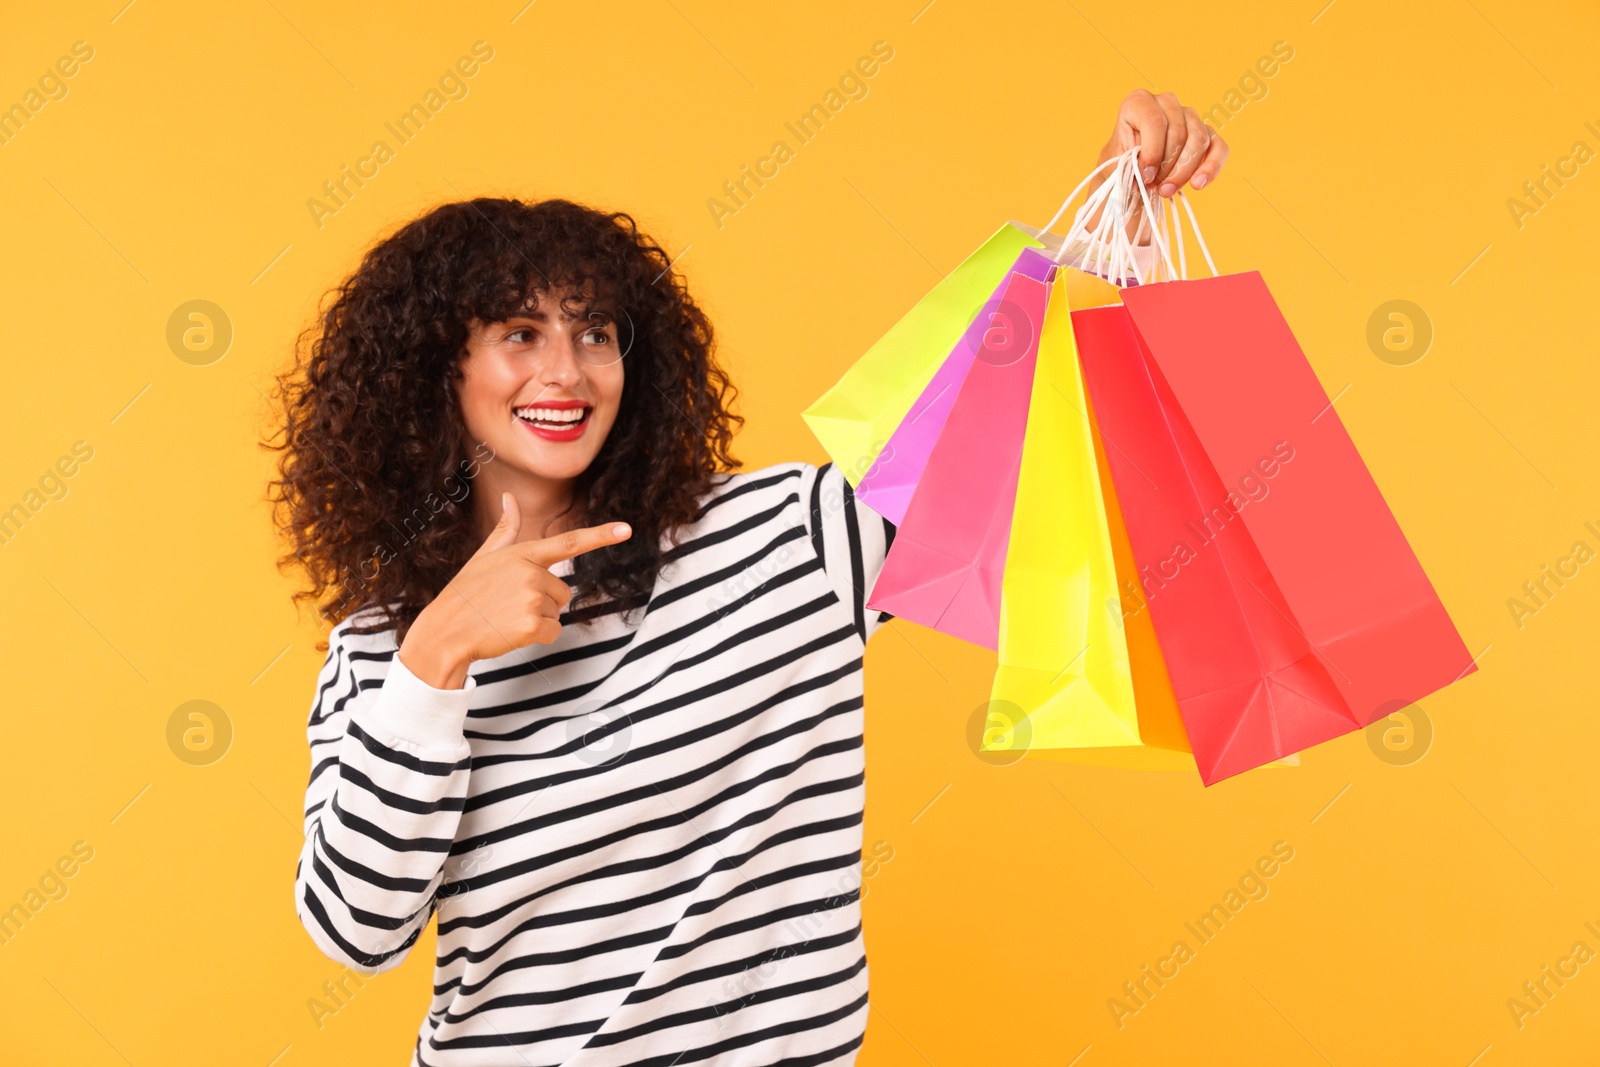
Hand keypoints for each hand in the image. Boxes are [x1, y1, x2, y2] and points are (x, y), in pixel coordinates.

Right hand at [398, 492, 632, 688]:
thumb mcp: (484, 556)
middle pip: (563, 592)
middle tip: (509, 605)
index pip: (568, 542)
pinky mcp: (533, 624)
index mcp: (522, 553)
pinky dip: (537, 637)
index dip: (600, 535)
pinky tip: (511, 632)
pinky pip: (554, 632)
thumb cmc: (466, 594)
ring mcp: (532, 598)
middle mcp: (530, 572)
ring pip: (557, 612)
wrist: (445, 631)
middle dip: (543, 601)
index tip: (627, 529)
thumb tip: (510, 497)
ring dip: (537, 620)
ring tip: (506, 617)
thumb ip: (506, 529)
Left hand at [1098, 88, 1228, 196]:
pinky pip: (1219, 147)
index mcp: (1139, 102)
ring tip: (1167, 191)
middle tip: (1154, 188)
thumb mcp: (1117, 163)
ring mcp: (1189, 116)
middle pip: (1178, 133)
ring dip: (1184, 171)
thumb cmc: (1121, 163)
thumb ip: (1130, 165)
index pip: (1153, 120)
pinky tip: (1197, 184)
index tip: (1145, 176)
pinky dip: (1211, 167)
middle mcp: (1166, 102)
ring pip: (1198, 141)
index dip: (1152, 152)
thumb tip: (1148, 173)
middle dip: (1167, 167)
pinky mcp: (1207, 133)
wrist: (1131, 171)